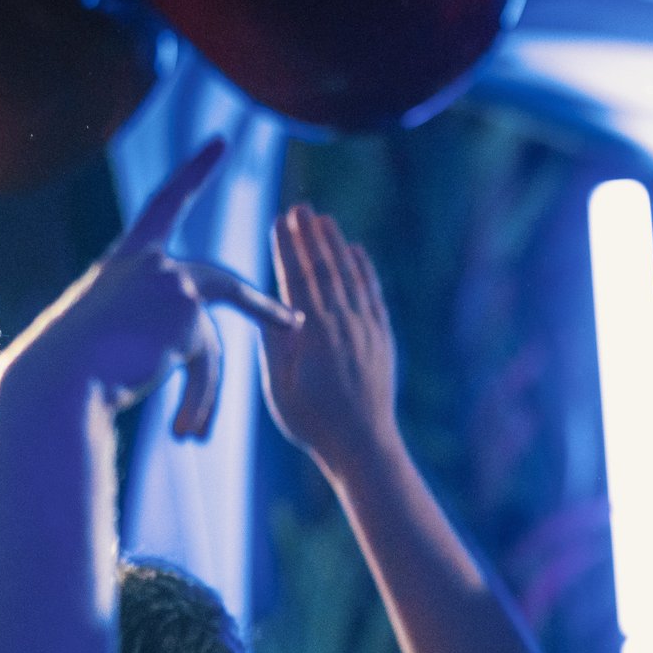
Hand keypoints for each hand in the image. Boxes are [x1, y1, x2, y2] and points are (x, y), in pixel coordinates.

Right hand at [0, 139, 298, 435]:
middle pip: (221, 285)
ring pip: (210, 346)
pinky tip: (184, 433)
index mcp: (127, 257)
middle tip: (293, 321)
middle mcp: (153, 260)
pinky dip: (199, 402)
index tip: (220, 141)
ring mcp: (174, 284)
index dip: (195, 171)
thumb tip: (188, 338)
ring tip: (195, 435)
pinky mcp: (188, 317)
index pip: (168, 201)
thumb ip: (146, 322)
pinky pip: (208, 366)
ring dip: (206, 394)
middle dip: (262, 309)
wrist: (58, 382)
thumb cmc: (71, 367)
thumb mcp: (108, 335)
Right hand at [262, 205, 396, 456]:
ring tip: (324, 219)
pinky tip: (357, 251)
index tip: (279, 220)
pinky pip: (373, 295)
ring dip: (336, 245)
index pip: (298, 280)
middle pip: (325, 270)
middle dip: (311, 236)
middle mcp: (343, 325)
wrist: (363, 446)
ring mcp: (367, 330)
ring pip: (351, 277)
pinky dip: (365, 270)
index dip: (288, 247)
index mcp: (314, 336)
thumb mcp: (280, 387)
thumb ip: (275, 345)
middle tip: (300, 207)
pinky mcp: (382, 338)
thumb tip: (270, 306)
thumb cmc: (312, 422)